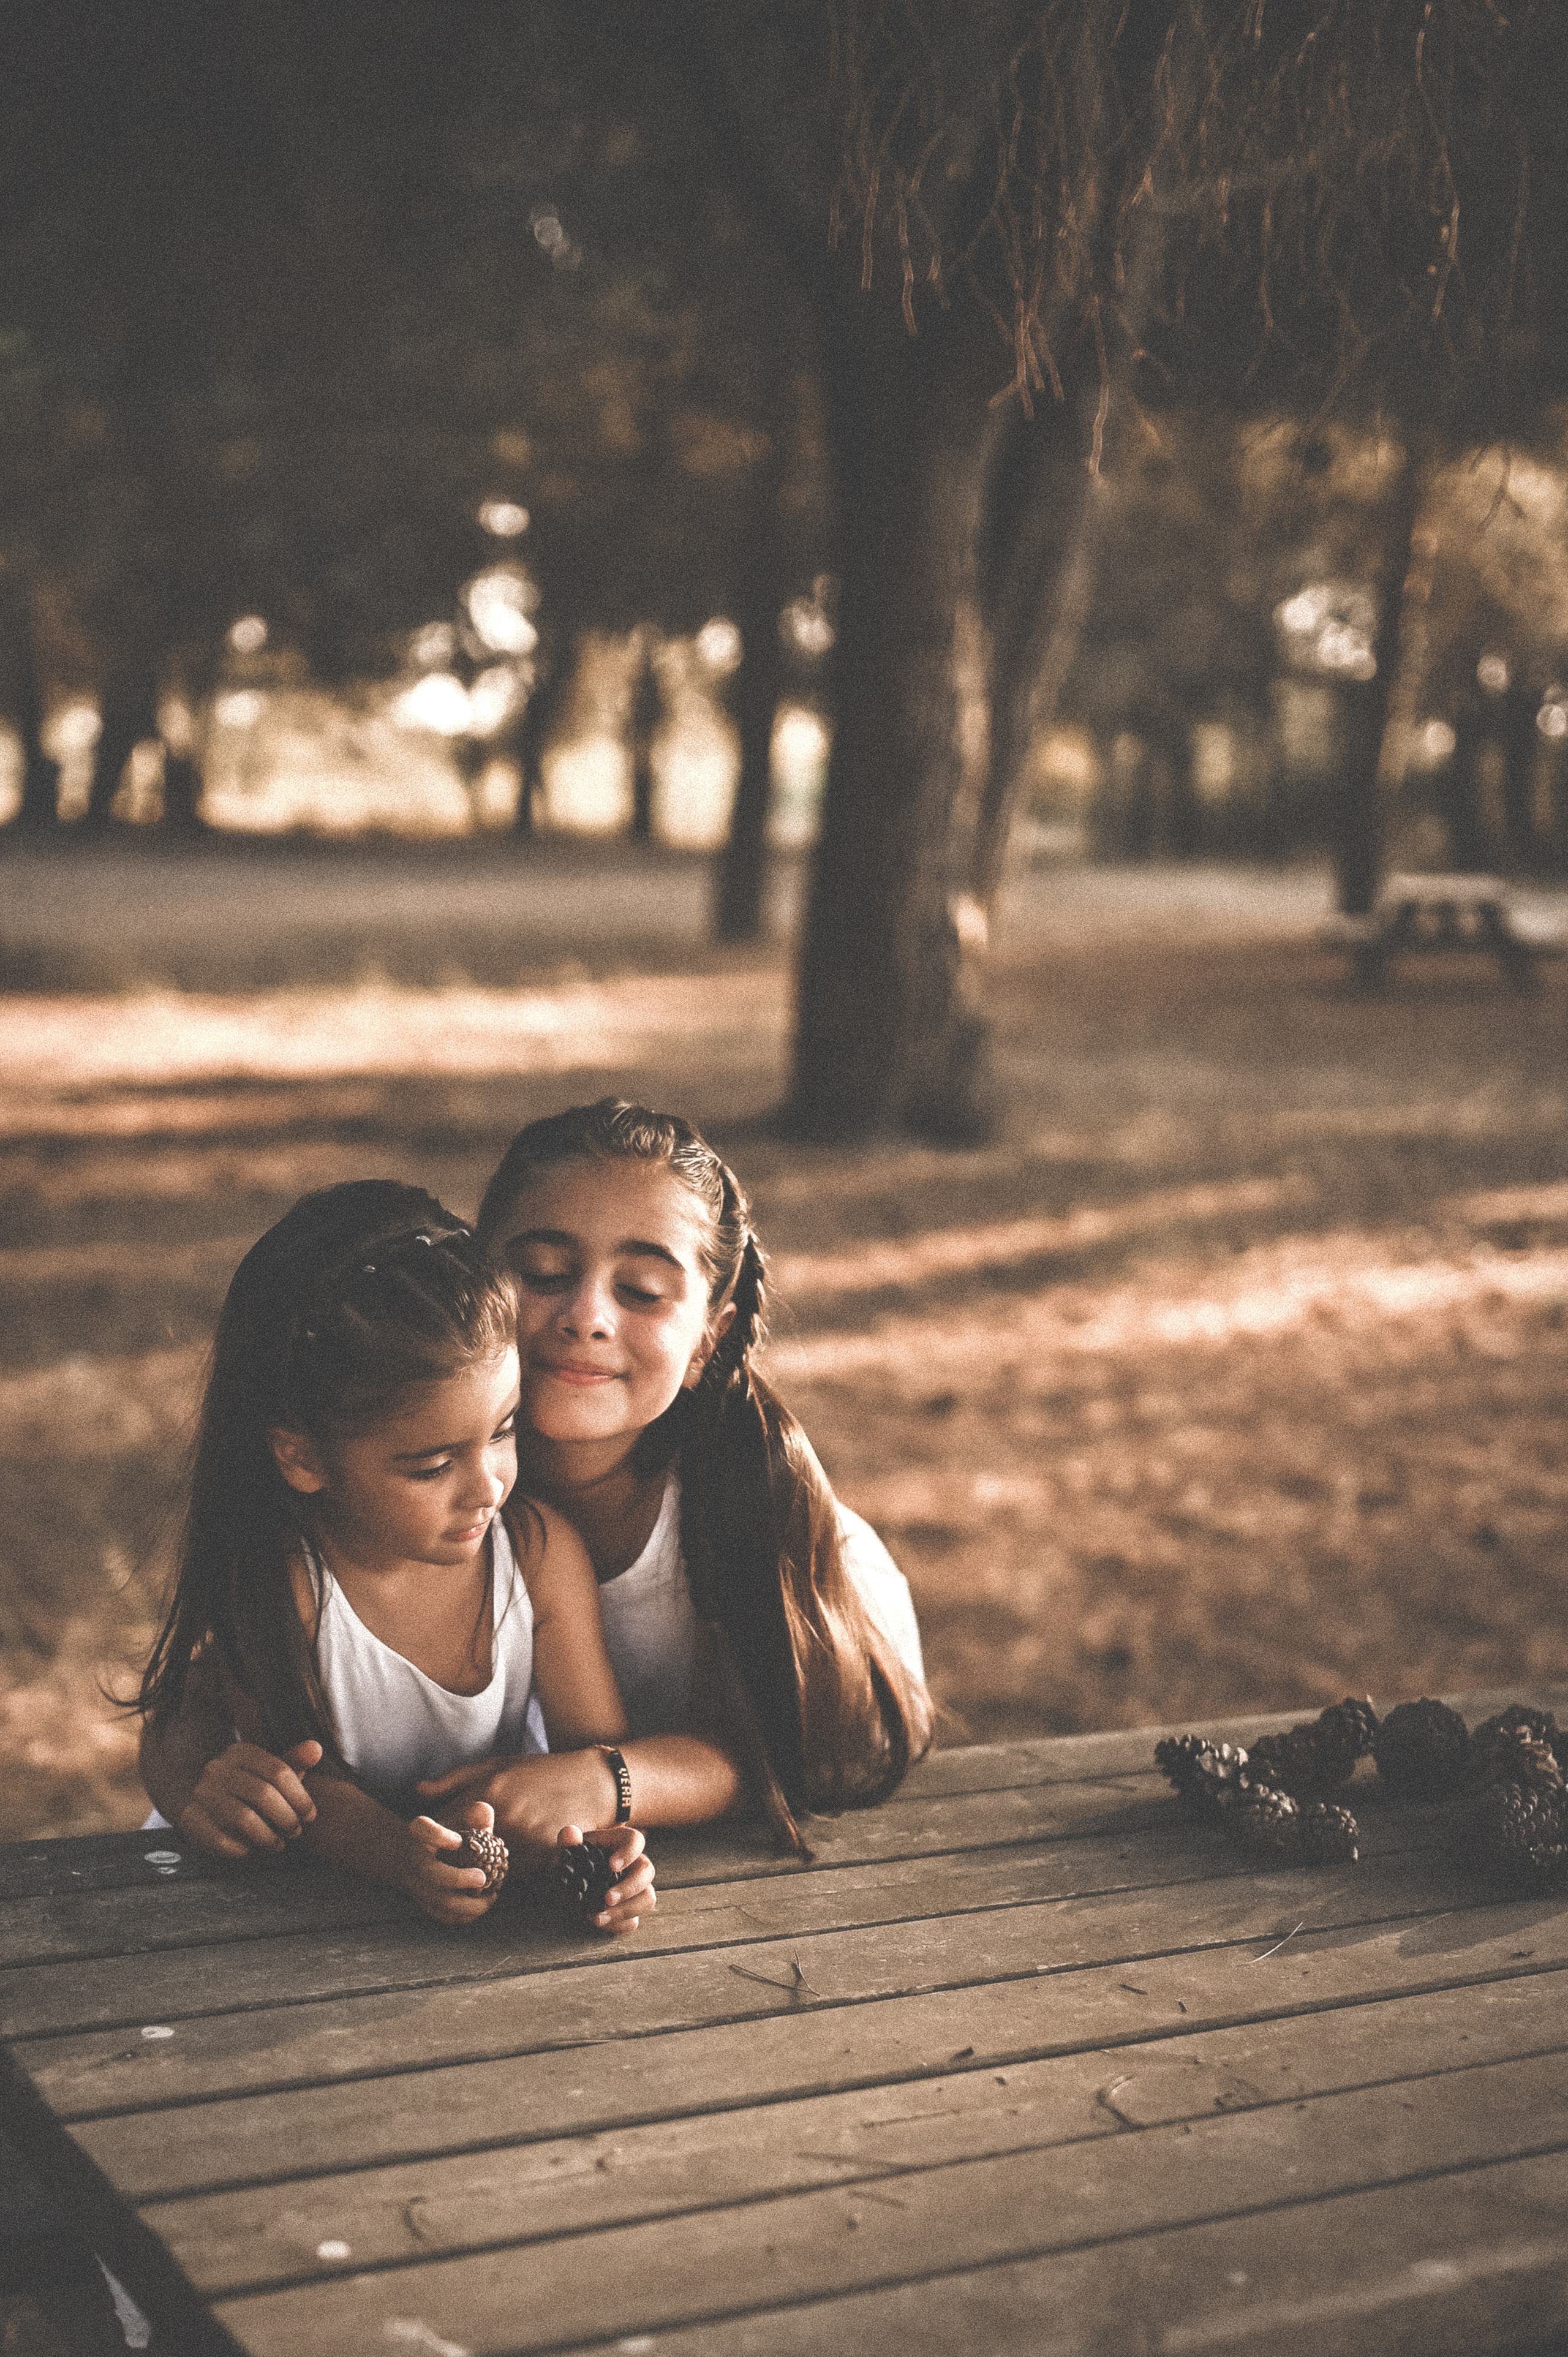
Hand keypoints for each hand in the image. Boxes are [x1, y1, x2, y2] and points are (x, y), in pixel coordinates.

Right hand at [176, 1740, 322, 1858]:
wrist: (201, 1799)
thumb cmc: (248, 1785)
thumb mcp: (269, 1771)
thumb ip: (293, 1761)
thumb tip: (317, 1748)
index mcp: (240, 1751)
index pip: (279, 1771)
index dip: (300, 1797)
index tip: (310, 1815)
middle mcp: (217, 1769)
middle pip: (263, 1794)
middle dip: (286, 1818)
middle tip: (296, 1832)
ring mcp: (201, 1793)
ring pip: (243, 1819)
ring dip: (268, 1837)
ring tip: (279, 1844)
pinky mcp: (189, 1818)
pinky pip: (220, 1840)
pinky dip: (241, 1849)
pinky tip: (251, 1850)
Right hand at [404, 1800, 502, 1924]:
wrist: (417, 1857)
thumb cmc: (448, 1833)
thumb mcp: (460, 1818)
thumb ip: (476, 1814)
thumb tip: (486, 1823)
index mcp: (420, 1833)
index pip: (421, 1829)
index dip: (438, 1835)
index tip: (458, 1840)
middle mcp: (414, 1859)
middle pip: (430, 1873)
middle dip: (457, 1878)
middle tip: (483, 1878)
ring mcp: (417, 1884)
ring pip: (438, 1900)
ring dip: (467, 1904)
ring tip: (491, 1898)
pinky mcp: (424, 1903)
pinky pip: (442, 1915)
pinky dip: (463, 1916)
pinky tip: (483, 1907)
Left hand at [417, 1749, 623, 1869]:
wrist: (594, 1782)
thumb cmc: (543, 1771)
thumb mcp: (498, 1765)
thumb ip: (456, 1779)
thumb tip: (419, 1792)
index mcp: (489, 1790)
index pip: (444, 1825)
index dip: (432, 1838)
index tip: (430, 1843)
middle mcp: (504, 1815)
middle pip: (461, 1852)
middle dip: (452, 1857)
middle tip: (450, 1858)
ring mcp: (525, 1837)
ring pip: (485, 1867)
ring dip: (475, 1869)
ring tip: (474, 1864)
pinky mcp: (543, 1854)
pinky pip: (512, 1874)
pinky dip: (503, 1874)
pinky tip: (504, 1866)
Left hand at [557, 1822, 655, 1936]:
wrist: (576, 1876)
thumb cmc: (578, 1857)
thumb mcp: (572, 1847)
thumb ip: (569, 1840)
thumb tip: (569, 1833)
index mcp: (622, 1843)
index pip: (636, 1841)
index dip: (628, 1853)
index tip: (612, 1866)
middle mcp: (635, 1864)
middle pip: (647, 1872)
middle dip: (629, 1888)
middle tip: (607, 1898)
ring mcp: (636, 1888)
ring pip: (647, 1899)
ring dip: (625, 1911)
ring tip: (599, 1917)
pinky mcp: (630, 1908)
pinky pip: (634, 1920)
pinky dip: (618, 1925)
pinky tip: (598, 1922)